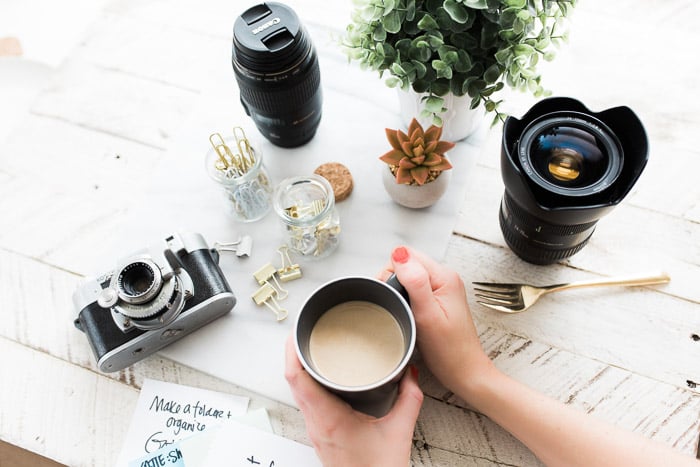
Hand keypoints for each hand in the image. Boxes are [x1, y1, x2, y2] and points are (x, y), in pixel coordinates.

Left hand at [284, 336, 422, 466]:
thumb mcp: (400, 431)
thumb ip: (409, 398)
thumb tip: (410, 374)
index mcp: (328, 418)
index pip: (297, 378)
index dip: (292, 351)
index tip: (296, 332)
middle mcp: (316, 424)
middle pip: (292, 381)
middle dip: (294, 353)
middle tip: (303, 332)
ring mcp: (316, 431)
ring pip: (297, 392)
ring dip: (299, 368)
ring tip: (310, 347)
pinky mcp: (320, 435)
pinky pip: (306, 402)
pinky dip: (307, 383)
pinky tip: (320, 376)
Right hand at [380, 246, 494, 397]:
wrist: (464, 372)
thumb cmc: (449, 351)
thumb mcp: (427, 315)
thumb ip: (414, 281)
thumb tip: (400, 254)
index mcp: (444, 277)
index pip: (406, 256)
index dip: (392, 274)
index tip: (395, 297)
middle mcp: (445, 278)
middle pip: (406, 265)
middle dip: (395, 284)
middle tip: (401, 309)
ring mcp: (442, 289)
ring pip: (408, 278)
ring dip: (400, 293)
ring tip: (406, 314)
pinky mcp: (438, 300)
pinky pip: (413, 290)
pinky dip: (406, 301)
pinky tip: (409, 315)